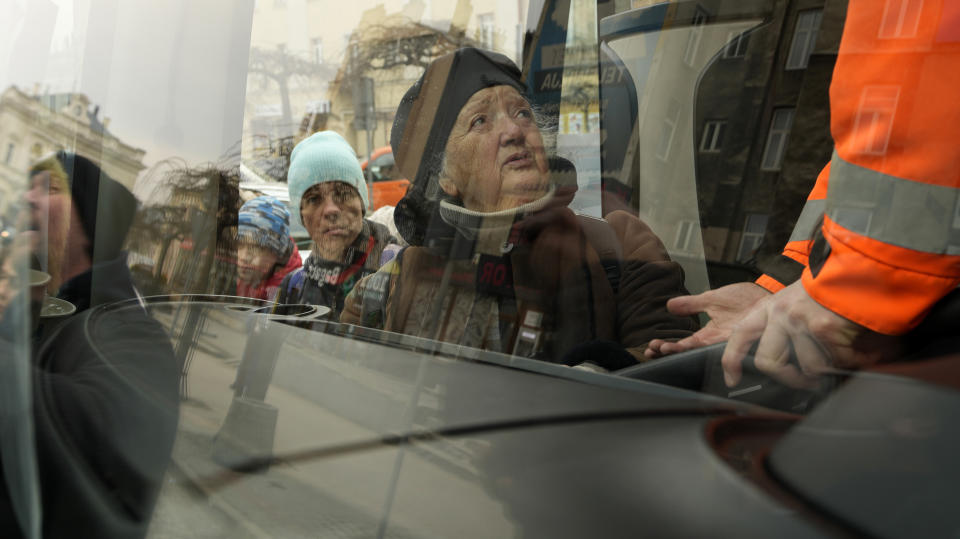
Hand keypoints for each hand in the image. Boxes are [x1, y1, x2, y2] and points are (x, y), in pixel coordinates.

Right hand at [645, 282, 770, 358]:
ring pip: (702, 355)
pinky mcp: (743, 344)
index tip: (653, 346)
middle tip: (654, 350)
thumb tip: (669, 305)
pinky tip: (699, 356)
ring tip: (666, 349)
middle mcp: (716, 342)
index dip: (667, 346)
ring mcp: (729, 344)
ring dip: (682, 353)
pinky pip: (727, 355)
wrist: (770, 297)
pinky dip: (715, 358)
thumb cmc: (745, 299)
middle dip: (668, 352)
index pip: (683, 344)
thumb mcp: (712, 298)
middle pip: (688, 353)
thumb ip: (691, 303)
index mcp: (707, 333)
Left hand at [721, 280, 899, 387]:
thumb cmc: (831, 287)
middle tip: (807, 381)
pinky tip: (860, 349)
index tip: (732, 379)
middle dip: (790, 379)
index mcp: (771, 307)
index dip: (732, 360)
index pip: (741, 334)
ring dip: (828, 369)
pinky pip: (836, 361)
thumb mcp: (797, 300)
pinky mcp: (823, 327)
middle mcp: (781, 313)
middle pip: (768, 362)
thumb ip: (784, 325)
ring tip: (841, 358)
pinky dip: (853, 360)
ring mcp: (800, 320)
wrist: (859, 267)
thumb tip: (783, 361)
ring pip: (809, 366)